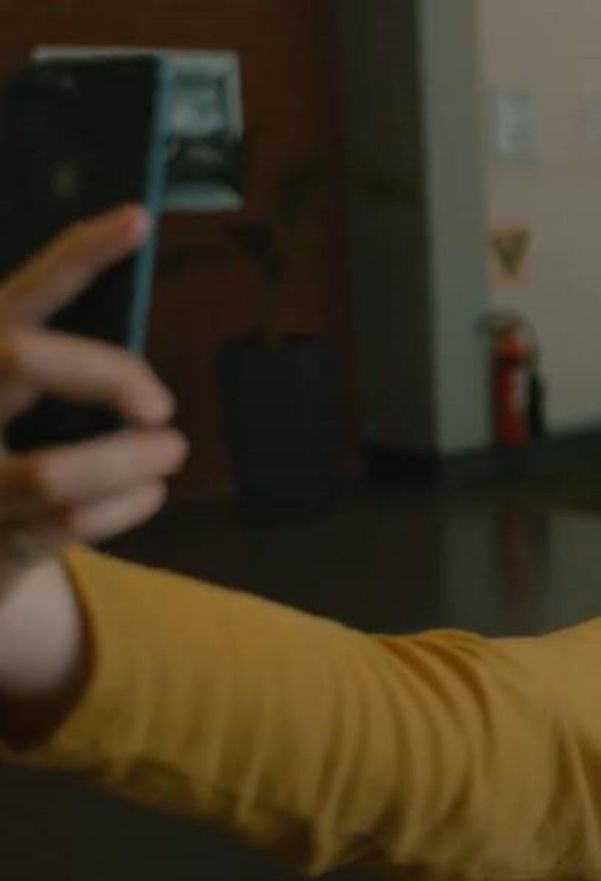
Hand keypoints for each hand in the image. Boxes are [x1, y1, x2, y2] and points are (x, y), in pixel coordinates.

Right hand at [0, 205, 187, 587]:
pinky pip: (66, 526)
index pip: (23, 294)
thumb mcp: (22, 402)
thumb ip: (64, 371)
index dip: (78, 253)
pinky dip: (124, 507)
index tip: (138, 219)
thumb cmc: (6, 458)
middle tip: (161, 405)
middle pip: (19, 358)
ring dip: (127, 463)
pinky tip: (147, 493)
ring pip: (50, 473)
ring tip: (169, 452)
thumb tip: (140, 365)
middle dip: (106, 374)